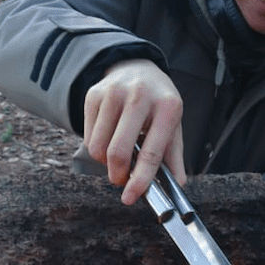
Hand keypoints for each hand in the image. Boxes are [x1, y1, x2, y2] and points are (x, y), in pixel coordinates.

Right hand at [83, 59, 185, 204]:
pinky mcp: (94, 94)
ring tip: (118, 155)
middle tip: (122, 179)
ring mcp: (114, 93)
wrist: (137, 68)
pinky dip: (97, 147)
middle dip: (117, 175)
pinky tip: (109, 138)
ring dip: (105, 163)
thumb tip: (177, 186)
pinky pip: (87, 136)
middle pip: (117, 152)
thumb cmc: (158, 104)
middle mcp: (140, 96)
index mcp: (167, 107)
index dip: (140, 180)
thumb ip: (173, 157)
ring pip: (98, 148)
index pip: (151, 153)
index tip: (130, 197)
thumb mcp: (173, 126)